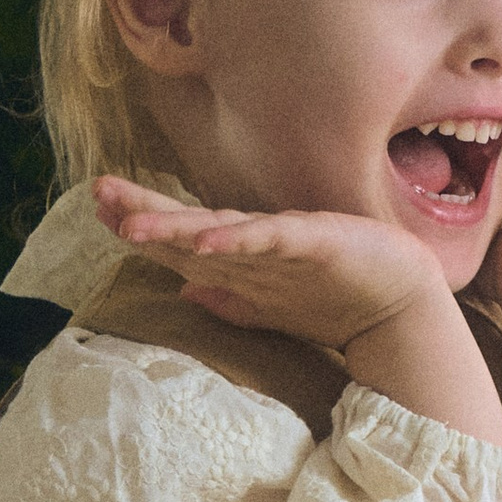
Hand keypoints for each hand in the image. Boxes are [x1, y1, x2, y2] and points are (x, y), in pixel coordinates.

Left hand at [94, 177, 440, 353]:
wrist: (403, 305)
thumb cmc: (338, 303)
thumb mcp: (271, 310)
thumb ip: (230, 301)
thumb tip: (184, 295)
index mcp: (244, 259)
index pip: (182, 241)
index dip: (142, 225)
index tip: (100, 211)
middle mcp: (256, 244)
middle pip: (189, 225)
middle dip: (144, 209)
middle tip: (98, 191)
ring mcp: (283, 240)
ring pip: (218, 229)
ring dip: (173, 225)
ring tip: (129, 222)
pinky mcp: (314, 240)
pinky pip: (267, 239)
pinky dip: (235, 238)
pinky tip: (203, 239)